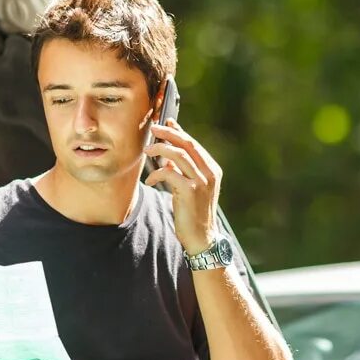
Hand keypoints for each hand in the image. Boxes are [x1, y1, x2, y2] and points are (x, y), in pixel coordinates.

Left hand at [144, 119, 221, 254]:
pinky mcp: (191, 191)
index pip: (194, 144)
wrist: (201, 237)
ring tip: (147, 150)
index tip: (166, 122)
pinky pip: (170, 173)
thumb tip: (167, 157)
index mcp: (212, 170)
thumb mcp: (190, 188)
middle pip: (188, 144)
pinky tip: (150, 180)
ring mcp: (202, 182)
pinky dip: (157, 173)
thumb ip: (182, 171)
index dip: (179, 132)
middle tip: (153, 129)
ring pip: (179, 155)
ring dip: (161, 149)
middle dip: (169, 134)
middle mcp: (210, 173)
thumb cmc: (193, 212)